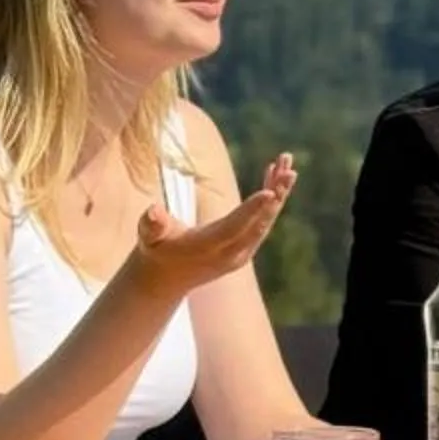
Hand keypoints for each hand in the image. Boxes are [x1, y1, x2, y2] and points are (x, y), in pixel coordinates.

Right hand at [127, 152, 295, 302]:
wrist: (166, 278)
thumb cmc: (156, 250)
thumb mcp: (149, 237)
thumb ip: (152, 226)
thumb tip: (152, 213)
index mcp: (209, 247)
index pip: (235, 227)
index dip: (253, 210)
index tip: (271, 192)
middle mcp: (232, 252)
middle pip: (259, 223)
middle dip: (276, 195)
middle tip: (289, 170)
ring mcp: (242, 251)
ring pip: (266, 220)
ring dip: (278, 191)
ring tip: (287, 162)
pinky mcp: (245, 246)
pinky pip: (263, 220)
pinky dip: (270, 199)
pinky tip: (274, 175)